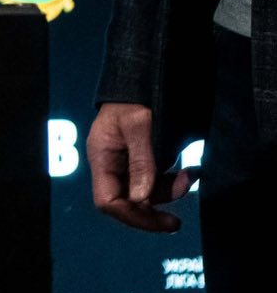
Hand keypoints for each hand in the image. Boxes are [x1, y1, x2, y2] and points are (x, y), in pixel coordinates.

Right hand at [86, 102, 195, 232]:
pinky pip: (156, 180)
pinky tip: (190, 171)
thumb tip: (142, 199)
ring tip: (190, 176)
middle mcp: (112, 164)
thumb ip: (142, 161)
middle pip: (128, 202)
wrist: (147, 72)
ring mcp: (128, 162)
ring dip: (170, 192)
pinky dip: (173, 181)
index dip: (132, 216)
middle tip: (177, 220)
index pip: (108, 201)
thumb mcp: (140, 124)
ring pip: (146, 193)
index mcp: (102, 156)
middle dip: (154, 209)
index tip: (161, 220)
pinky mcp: (144, 158)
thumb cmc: (138, 95)